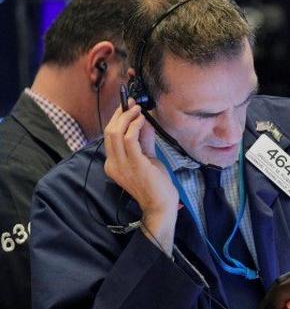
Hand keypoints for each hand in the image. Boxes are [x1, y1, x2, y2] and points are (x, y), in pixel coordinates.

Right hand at [103, 101, 178, 253]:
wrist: (160, 204)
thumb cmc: (155, 183)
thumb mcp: (147, 157)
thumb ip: (144, 140)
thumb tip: (143, 121)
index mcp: (113, 163)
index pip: (109, 136)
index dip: (117, 119)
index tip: (126, 106)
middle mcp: (113, 164)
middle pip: (109, 132)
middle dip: (120, 114)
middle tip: (132, 104)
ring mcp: (122, 165)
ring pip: (116, 133)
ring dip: (127, 118)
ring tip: (138, 110)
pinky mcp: (135, 164)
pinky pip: (129, 140)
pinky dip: (135, 126)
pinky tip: (143, 121)